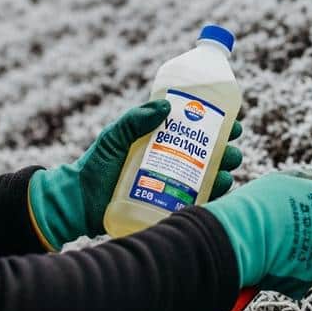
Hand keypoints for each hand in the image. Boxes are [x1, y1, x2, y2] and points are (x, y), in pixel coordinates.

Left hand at [28, 100, 244, 250]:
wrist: (79, 202)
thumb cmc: (96, 165)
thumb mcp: (115, 136)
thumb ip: (135, 119)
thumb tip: (167, 105)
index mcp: (163, 142)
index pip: (197, 131)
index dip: (219, 125)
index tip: (232, 121)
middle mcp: (173, 162)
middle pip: (210, 153)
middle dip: (227, 148)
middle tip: (232, 145)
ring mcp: (174, 185)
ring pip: (210, 176)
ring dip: (226, 169)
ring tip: (229, 166)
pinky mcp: (171, 206)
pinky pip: (200, 200)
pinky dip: (215, 194)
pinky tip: (222, 186)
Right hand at [204, 171, 311, 299]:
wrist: (239, 239)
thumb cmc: (256, 206)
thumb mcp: (279, 179)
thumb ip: (303, 177)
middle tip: (289, 224)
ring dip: (302, 249)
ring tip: (275, 241)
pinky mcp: (307, 277)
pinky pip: (303, 273)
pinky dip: (290, 270)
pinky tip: (273, 260)